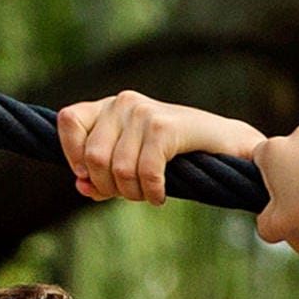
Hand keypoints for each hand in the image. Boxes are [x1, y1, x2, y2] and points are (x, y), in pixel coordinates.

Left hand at [52, 90, 265, 204]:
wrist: (230, 147)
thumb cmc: (180, 157)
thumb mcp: (132, 163)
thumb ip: (102, 174)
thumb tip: (81, 186)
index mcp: (111, 106)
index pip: (68, 120)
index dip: (73, 155)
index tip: (89, 177)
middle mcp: (124, 102)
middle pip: (92, 157)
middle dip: (109, 187)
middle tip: (132, 194)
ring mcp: (144, 112)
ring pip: (117, 169)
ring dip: (133, 193)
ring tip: (149, 194)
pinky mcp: (164, 128)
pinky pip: (144, 172)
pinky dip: (152, 192)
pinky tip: (161, 196)